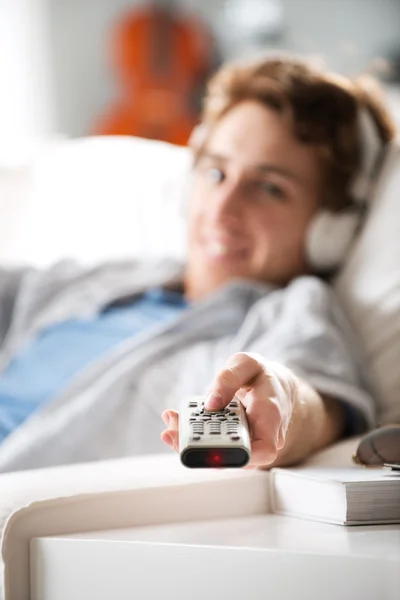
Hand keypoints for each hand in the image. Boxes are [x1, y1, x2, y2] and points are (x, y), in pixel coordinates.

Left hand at [161, 352, 299, 467]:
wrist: (272, 387)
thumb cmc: (262, 376)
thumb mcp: (247, 364)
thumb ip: (229, 378)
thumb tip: (211, 403)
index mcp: (270, 418)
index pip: (264, 450)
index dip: (239, 454)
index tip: (212, 443)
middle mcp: (260, 438)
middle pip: (231, 455)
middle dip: (199, 447)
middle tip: (173, 430)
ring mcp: (245, 445)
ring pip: (218, 454)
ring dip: (189, 441)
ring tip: (171, 420)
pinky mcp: (230, 443)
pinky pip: (212, 445)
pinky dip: (191, 435)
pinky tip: (175, 420)